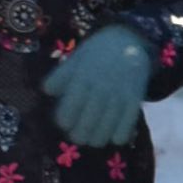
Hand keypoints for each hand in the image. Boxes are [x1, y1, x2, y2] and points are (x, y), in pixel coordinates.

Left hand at [43, 25, 149, 145]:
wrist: (129, 41)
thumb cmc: (96, 54)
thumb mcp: (76, 59)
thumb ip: (61, 76)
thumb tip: (47, 91)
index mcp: (84, 76)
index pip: (72, 103)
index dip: (65, 119)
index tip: (63, 124)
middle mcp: (102, 86)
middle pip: (89, 119)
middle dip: (80, 134)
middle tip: (76, 138)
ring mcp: (120, 94)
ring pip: (108, 125)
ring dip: (98, 138)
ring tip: (92, 140)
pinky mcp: (135, 99)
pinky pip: (128, 123)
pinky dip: (120, 135)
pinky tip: (113, 137)